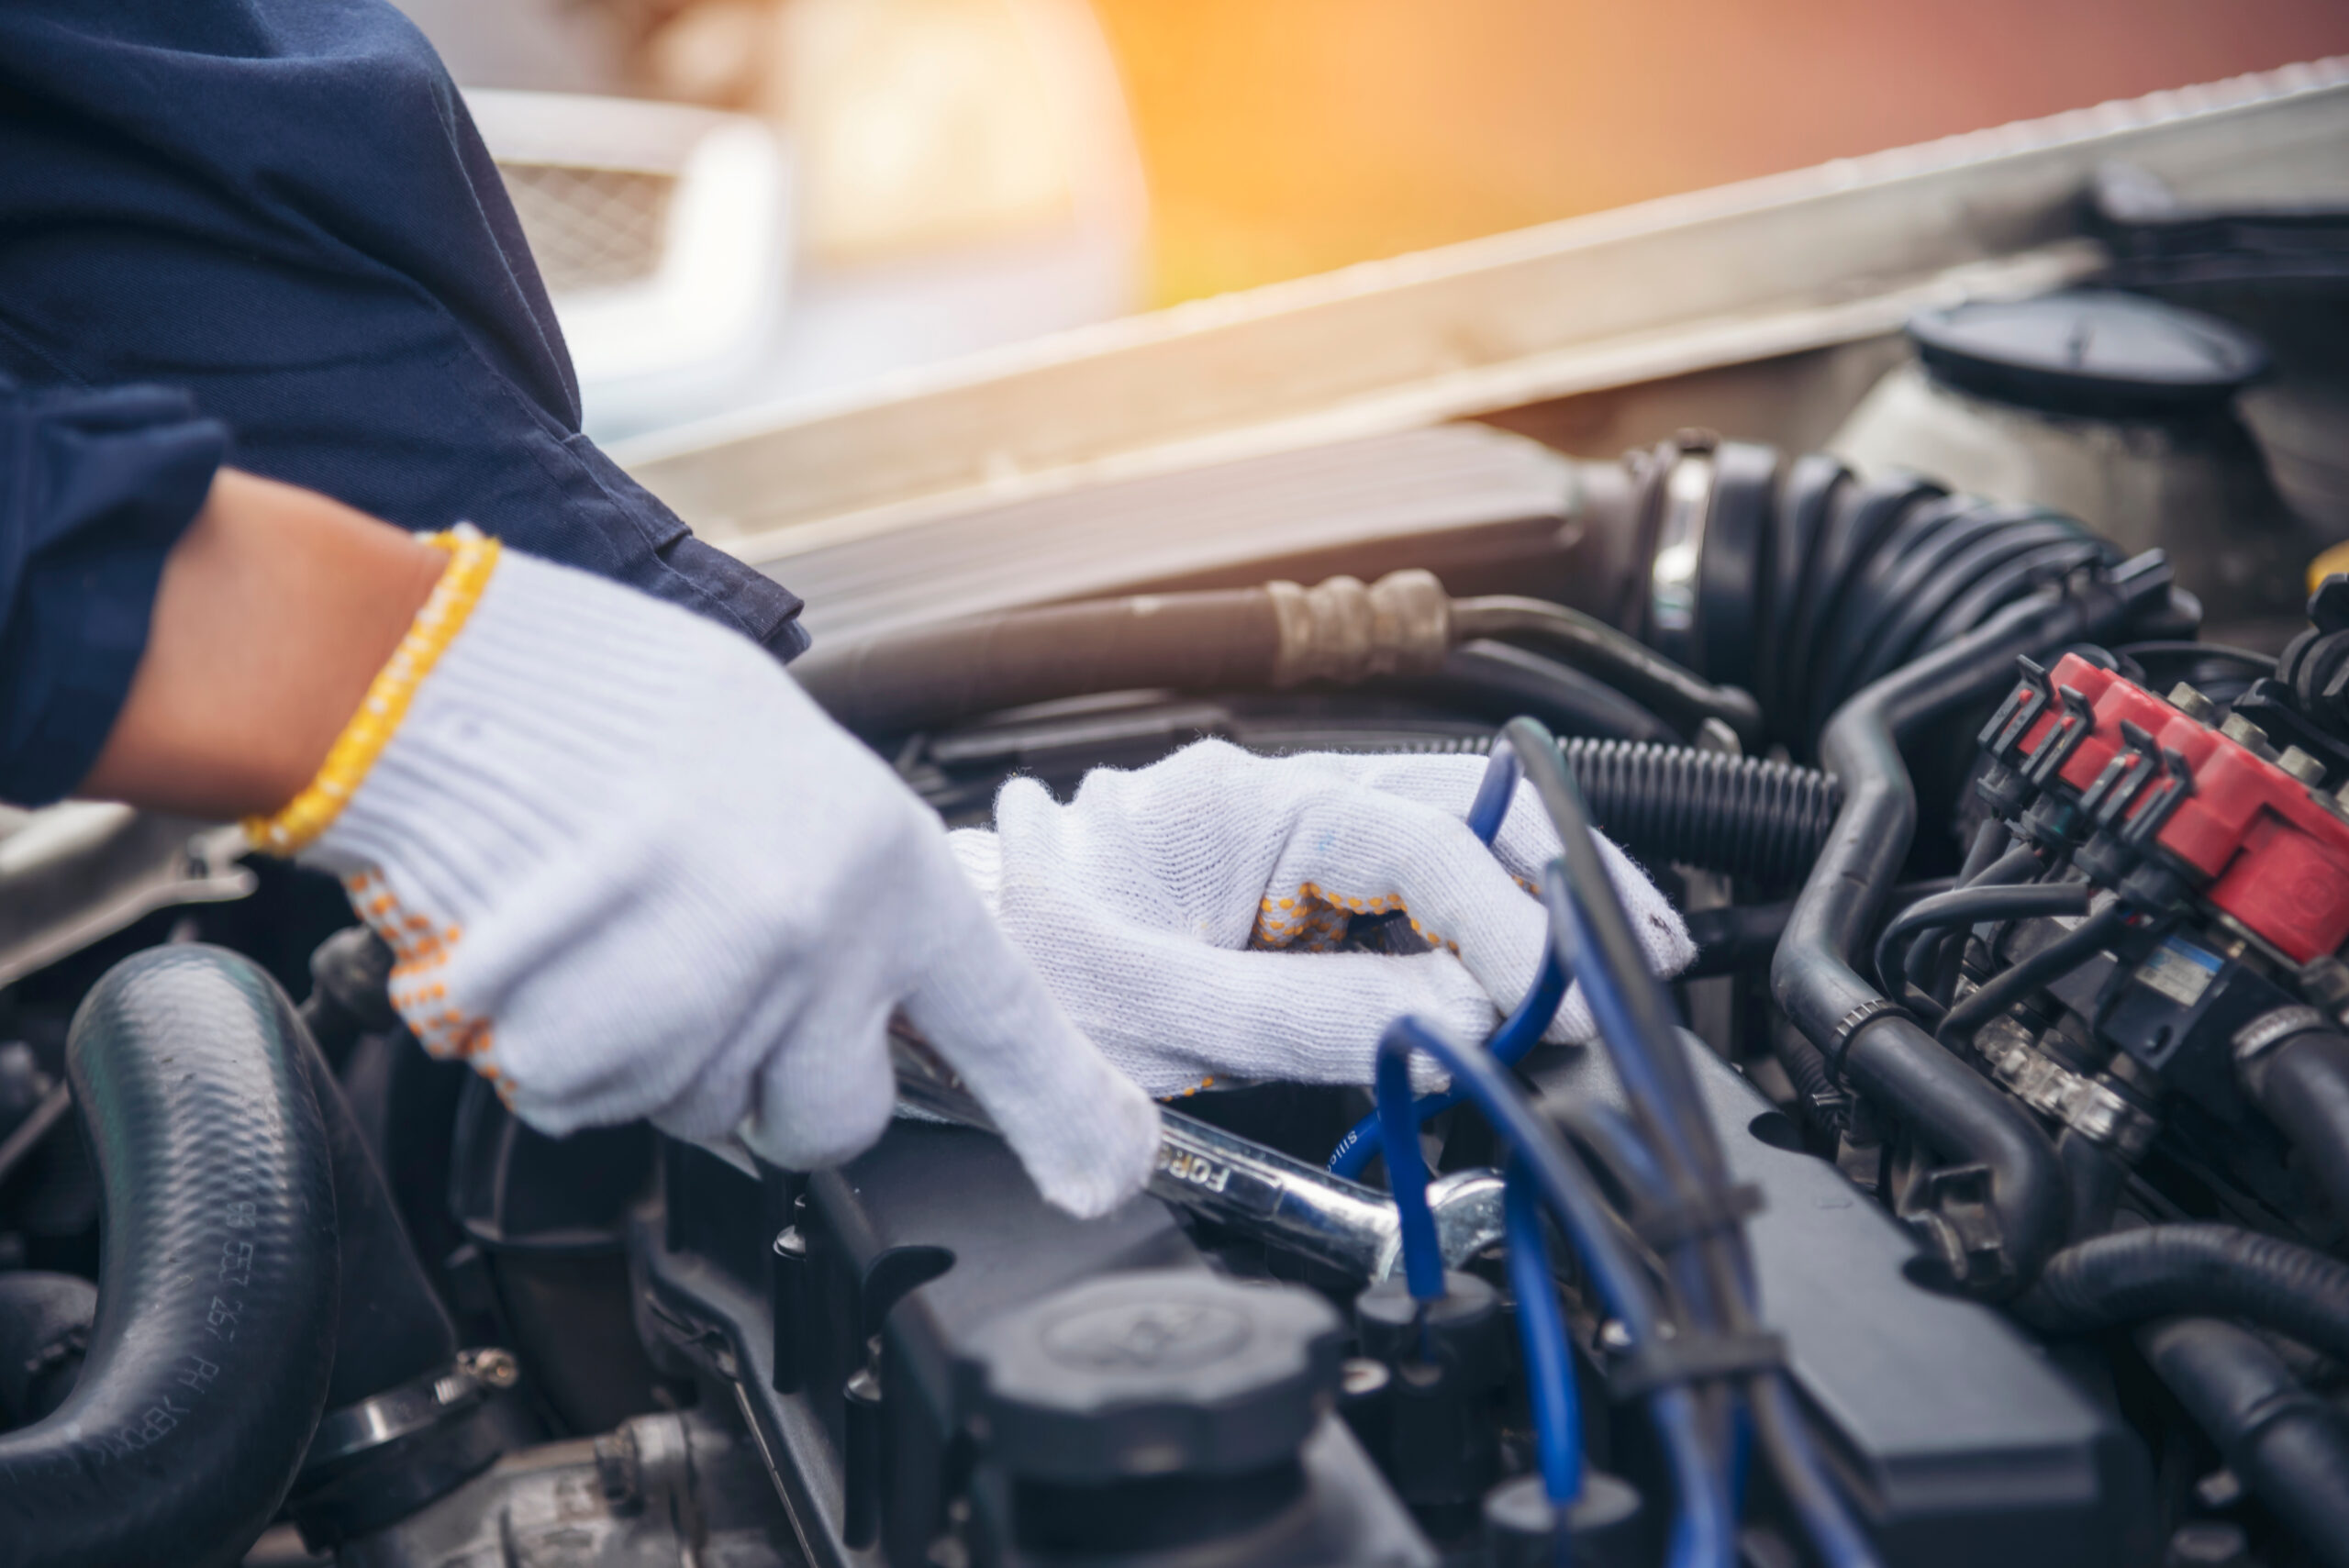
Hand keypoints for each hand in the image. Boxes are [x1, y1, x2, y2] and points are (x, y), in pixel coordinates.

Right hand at [292, 544, 1159, 1217]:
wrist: (443, 677)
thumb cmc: (612, 701)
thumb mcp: (791, 766)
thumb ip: (855, 890)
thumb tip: (882, 989)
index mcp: (882, 867)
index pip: (1004, 1022)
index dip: (1063, 1110)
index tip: (1105, 1165)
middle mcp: (812, 948)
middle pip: (831, 1123)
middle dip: (779, 1088)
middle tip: (720, 985)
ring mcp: (700, 1005)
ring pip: (697, 1115)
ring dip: (656, 1055)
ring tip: (614, 929)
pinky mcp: (589, 1049)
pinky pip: (593, 1108)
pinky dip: (560, 1055)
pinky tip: (551, 955)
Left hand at [947, 740, 1693, 1098]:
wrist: (926, 988)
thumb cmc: (1009, 986)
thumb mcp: (1161, 1019)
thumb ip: (1317, 1016)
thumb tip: (1463, 1017)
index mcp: (1235, 803)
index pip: (1418, 846)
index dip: (1513, 928)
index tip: (1574, 1000)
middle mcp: (1264, 801)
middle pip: (1452, 816)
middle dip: (1561, 878)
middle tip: (1649, 948)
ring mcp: (1272, 840)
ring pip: (1436, 853)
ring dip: (1523, 910)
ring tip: (1596, 973)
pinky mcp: (1271, 888)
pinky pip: (1392, 900)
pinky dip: (1463, 940)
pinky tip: (1507, 986)